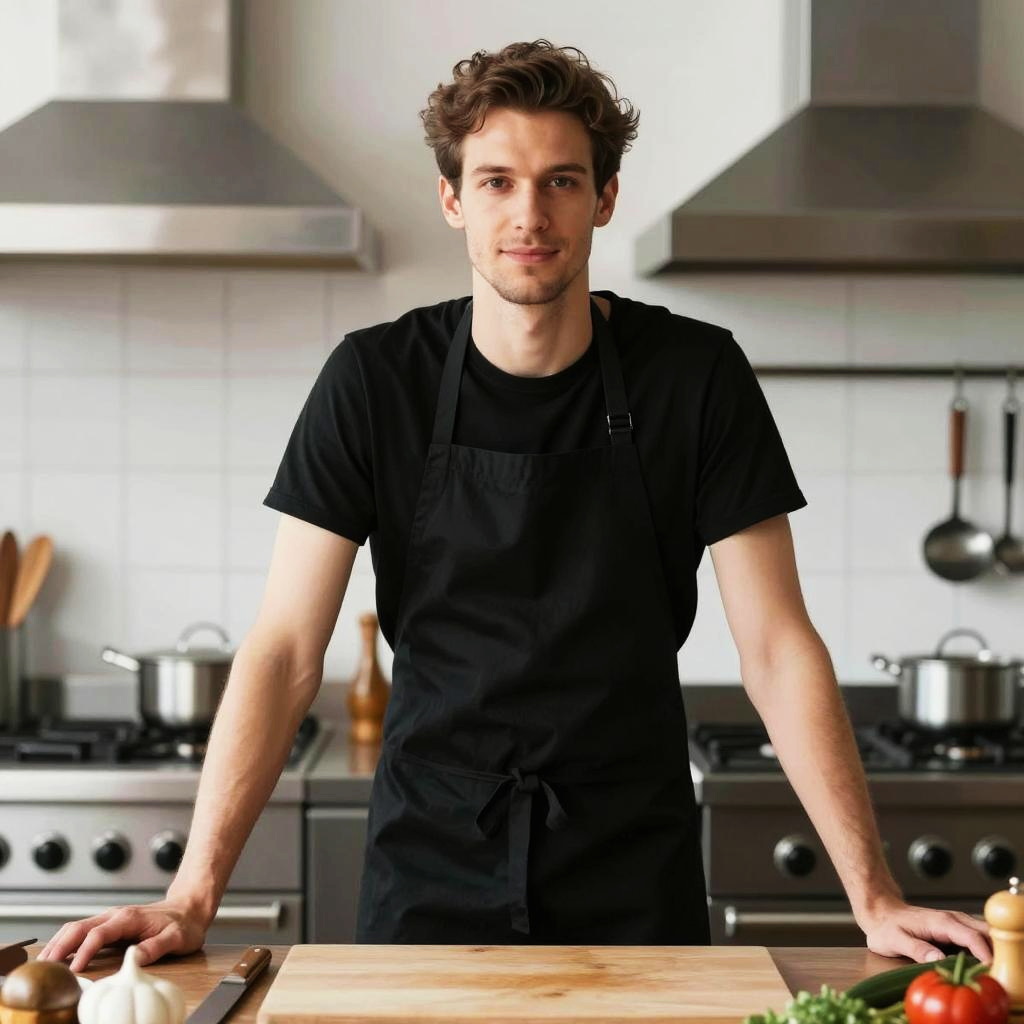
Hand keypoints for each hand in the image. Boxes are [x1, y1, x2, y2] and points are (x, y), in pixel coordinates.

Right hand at [36, 898, 210, 972]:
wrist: (190, 908)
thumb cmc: (184, 924)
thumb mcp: (176, 937)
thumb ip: (155, 947)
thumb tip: (134, 958)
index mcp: (128, 918)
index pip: (98, 934)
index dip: (83, 952)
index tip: (73, 970)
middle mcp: (115, 916)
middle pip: (78, 928)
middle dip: (59, 947)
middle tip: (44, 968)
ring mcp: (110, 920)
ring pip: (76, 928)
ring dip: (58, 944)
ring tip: (44, 964)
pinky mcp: (109, 926)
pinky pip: (82, 932)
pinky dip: (65, 942)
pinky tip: (57, 956)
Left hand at [857, 897, 991, 963]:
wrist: (880, 909)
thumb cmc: (885, 925)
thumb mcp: (895, 940)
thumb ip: (917, 949)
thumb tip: (939, 960)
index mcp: (941, 922)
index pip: (973, 938)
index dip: (985, 956)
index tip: (991, 973)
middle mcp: (954, 920)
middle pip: (986, 934)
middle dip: (996, 953)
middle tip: (994, 975)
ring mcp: (957, 923)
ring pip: (985, 934)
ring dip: (993, 951)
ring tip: (989, 972)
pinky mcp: (956, 929)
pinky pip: (979, 938)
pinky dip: (986, 950)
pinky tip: (981, 966)